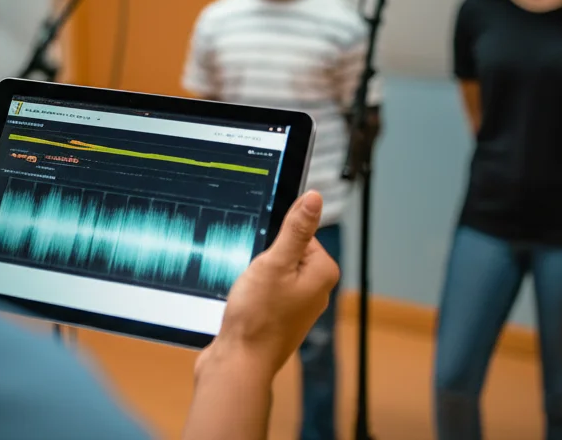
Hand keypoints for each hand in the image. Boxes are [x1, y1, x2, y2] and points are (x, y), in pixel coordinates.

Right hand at [199, 190, 339, 380]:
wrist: (239, 363)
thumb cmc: (258, 316)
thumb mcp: (275, 262)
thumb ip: (296, 229)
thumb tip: (314, 198)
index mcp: (323, 274)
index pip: (303, 235)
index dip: (278, 242)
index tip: (266, 259)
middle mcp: (316, 291)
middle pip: (289, 253)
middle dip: (266, 260)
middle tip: (256, 278)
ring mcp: (298, 308)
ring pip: (276, 273)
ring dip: (258, 277)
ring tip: (250, 294)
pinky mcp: (280, 319)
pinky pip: (268, 292)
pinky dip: (254, 293)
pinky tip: (245, 306)